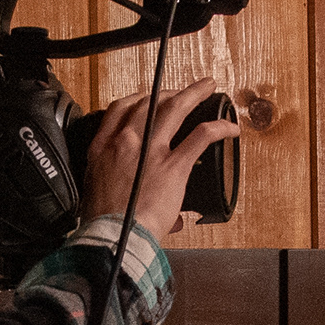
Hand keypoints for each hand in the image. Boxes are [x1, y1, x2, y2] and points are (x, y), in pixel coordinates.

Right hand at [77, 78, 240, 236]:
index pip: (119, 109)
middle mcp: (126, 142)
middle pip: (149, 103)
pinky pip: (200, 136)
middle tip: (182, 91)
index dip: (137, 98)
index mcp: (103, 148)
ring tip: (207, 87)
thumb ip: (116, 186)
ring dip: (193, 94)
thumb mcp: (95, 193)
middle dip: (169, 92)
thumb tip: (138, 197)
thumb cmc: (103, 223)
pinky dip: (218, 128)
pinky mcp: (173, 166)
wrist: (112, 237)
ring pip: (175, 109)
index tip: (149, 96)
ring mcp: (151, 151)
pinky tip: (229, 127)